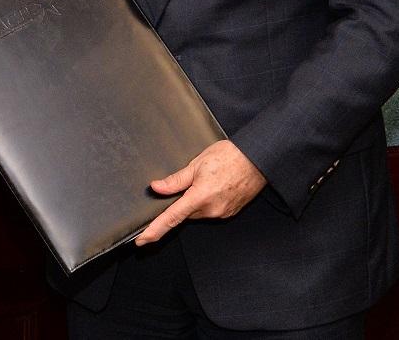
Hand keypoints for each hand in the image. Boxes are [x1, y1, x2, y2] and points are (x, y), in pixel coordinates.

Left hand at [133, 140, 265, 245]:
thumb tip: (156, 188)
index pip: (171, 218)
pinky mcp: (230, 212)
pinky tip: (214, 186)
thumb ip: (175, 180)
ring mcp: (222, 213)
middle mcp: (211, 210)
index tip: (141, 241)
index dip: (154, 231)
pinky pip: (210, 211)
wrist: (258, 159)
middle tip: (189, 181)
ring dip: (195, 200)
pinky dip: (207, 202)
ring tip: (207, 179)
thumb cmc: (229, 157)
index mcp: (199, 198)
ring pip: (198, 212)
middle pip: (185, 213)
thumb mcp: (197, 164)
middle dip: (181, 202)